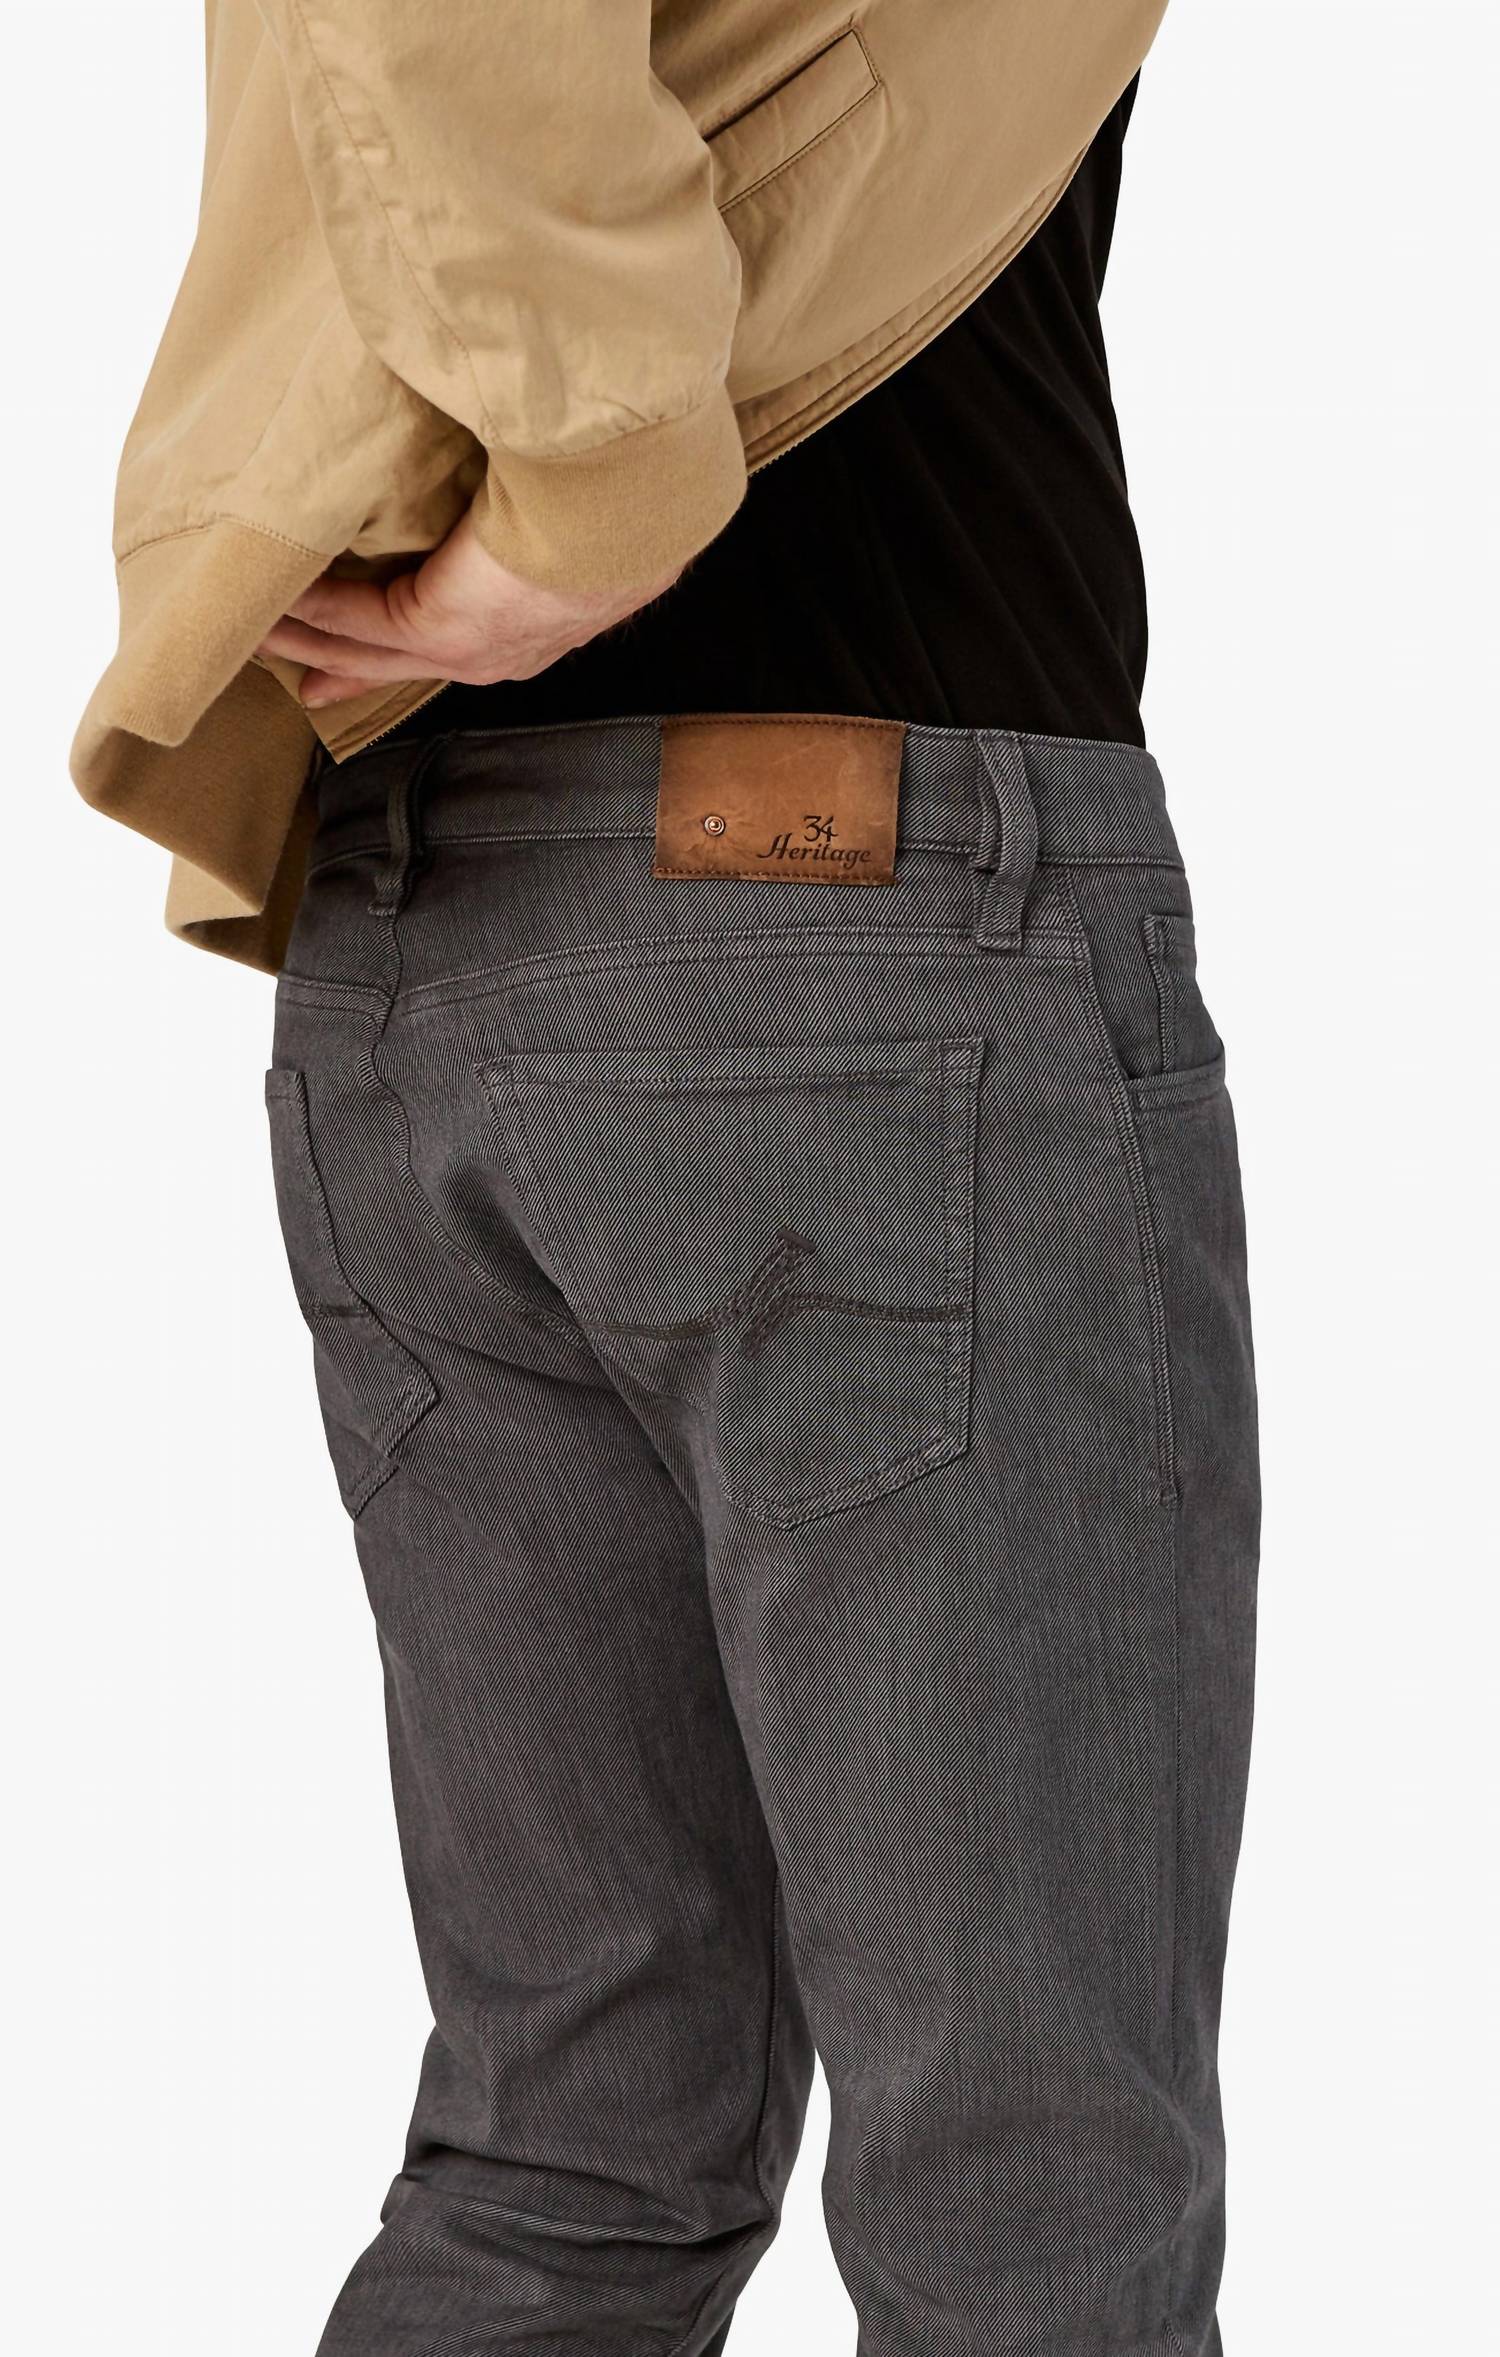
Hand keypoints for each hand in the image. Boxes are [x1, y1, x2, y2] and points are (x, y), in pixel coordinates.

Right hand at [257, 513, 679, 707]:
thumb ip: (522, 498)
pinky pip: (354, 620)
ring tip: (251, 622)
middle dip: (336, 667)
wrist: (628, 505)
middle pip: (395, 664)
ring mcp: (467, 649)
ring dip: (304, 636)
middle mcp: (497, 652)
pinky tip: (271, 596)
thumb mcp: (561, 504)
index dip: (396, 653)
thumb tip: (509, 458)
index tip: (348, 666)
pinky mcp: (440, 626)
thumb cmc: (612, 493)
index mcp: (528, 628)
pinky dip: (307, 607)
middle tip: (285, 671)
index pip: (447, 647)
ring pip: (364, 649)